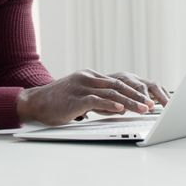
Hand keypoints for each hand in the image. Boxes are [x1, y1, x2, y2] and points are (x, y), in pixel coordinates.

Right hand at [16, 69, 169, 125]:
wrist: (34, 102)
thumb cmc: (57, 102)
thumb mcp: (79, 96)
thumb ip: (98, 98)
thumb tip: (119, 107)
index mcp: (89, 76)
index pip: (117, 83)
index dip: (134, 92)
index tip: (148, 100)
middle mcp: (87, 78)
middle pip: (118, 86)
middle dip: (137, 96)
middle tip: (151, 105)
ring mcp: (81, 87)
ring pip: (111, 93)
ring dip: (130, 102)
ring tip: (143, 109)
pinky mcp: (75, 98)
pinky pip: (96, 100)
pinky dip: (110, 104)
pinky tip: (121, 109)